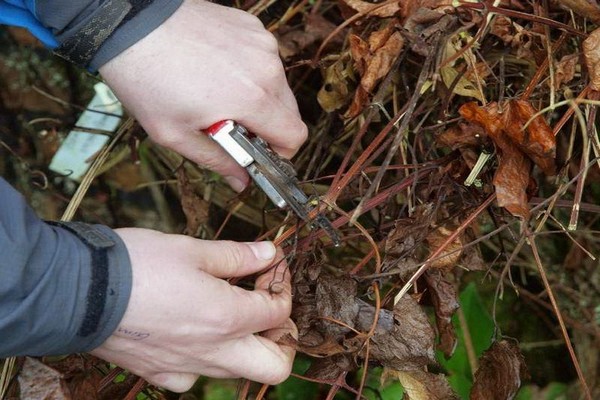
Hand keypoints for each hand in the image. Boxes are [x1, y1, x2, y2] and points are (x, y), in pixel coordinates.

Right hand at [91, 228, 296, 392]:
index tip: (270, 265)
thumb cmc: (136, 266)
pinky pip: (194, 378)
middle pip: (275, 366)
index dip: (281, 284)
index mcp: (228, 318)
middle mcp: (213, 352)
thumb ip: (237, 256)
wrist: (77, 293)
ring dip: (245, 346)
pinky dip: (203, 359)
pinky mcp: (160, 374)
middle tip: (266, 307)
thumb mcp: (193, 250)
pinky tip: (192, 332)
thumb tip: (268, 253)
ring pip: (237, 371)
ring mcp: (186, 368)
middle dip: (282, 339)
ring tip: (230, 313)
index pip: (279, 312)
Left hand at [99, 0, 307, 191]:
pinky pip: (265, 60)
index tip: (258, 153)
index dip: (280, 152)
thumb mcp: (176, 134)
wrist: (130, 24)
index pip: (295, 135)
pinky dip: (250, 71)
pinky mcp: (253, 27)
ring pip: (279, 86)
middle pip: (290, 112)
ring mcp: (261, 43)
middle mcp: (266, 68)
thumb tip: (242, 181)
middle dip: (267, 126)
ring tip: (219, 94)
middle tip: (231, 126)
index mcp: (252, 99)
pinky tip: (218, 69)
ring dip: (259, 98)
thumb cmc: (147, 80)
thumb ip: (217, 161)